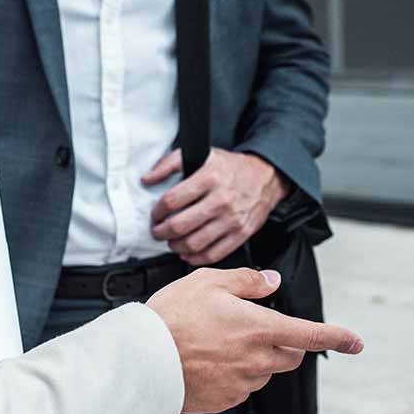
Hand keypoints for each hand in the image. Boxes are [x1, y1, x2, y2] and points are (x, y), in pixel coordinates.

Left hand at [144, 148, 287, 265]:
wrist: (266, 176)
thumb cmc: (231, 168)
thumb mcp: (202, 155)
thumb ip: (170, 164)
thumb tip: (147, 179)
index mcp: (209, 177)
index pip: (172, 200)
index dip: (156, 211)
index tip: (155, 214)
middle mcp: (221, 199)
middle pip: (180, 225)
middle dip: (161, 232)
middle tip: (157, 231)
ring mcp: (232, 219)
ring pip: (194, 243)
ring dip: (175, 246)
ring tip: (171, 241)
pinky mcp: (241, 234)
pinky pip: (213, 255)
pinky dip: (195, 258)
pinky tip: (188, 252)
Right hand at [146, 268, 362, 413]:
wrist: (141, 360)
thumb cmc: (173, 316)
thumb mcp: (209, 281)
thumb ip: (247, 281)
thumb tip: (272, 283)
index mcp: (260, 328)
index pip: (311, 334)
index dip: (338, 337)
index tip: (357, 342)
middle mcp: (258, 360)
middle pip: (292, 356)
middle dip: (288, 343)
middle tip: (259, 328)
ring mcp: (242, 384)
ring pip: (265, 373)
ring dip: (257, 359)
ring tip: (217, 343)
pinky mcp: (224, 402)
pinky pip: (241, 388)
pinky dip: (234, 376)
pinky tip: (207, 363)